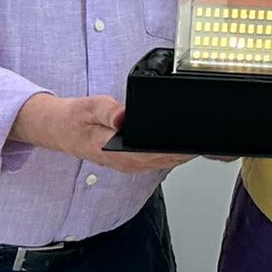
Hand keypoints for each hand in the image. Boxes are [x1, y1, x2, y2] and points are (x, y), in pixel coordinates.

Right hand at [10, 93, 192, 173]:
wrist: (58, 129)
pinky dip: (174, 151)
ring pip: (167, 161)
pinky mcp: (134, 159)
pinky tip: (184, 140)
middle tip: (212, 134)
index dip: (181, 149)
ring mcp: (133, 163)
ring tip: (206, 137)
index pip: (158, 154)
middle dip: (190, 149)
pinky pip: (160, 158)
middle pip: (169, 159)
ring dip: (185, 152)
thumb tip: (123, 116)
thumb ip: (107, 111)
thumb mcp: (88, 107)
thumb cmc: (74, 120)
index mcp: (120, 153)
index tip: (199, 139)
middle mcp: (129, 162)